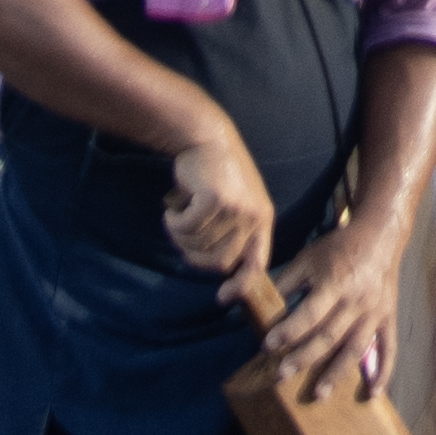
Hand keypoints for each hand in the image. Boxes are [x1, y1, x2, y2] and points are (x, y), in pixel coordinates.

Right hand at [160, 118, 273, 286]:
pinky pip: (185, 228)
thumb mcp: (238, 204)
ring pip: (198, 245)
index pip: (257, 262)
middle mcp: (253, 216)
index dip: (241, 284)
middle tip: (183, 237)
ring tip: (179, 215)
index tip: (222, 297)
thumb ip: (234, 233)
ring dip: (181, 235)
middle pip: (219, 262)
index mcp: (262, 219)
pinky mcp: (215, 199)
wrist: (209, 137)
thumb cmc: (219, 175)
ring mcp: (235, 208)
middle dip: (195, 255)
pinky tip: (172, 208)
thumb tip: (221, 272)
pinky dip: (173, 222)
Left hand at [256, 205, 411, 405]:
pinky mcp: (388, 318)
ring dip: (337, 374)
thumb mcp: (308, 258)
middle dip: (304, 358)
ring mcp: (375, 312)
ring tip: (318, 395)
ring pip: (355, 348)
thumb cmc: (338, 248)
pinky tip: (373, 394)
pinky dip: (384, 372)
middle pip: (329, 336)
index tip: (266, 345)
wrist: (380, 234)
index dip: (288, 330)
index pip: (310, 313)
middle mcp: (357, 300)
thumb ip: (283, 284)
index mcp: (336, 282)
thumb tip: (248, 303)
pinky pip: (389, 348)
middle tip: (281, 375)